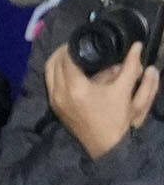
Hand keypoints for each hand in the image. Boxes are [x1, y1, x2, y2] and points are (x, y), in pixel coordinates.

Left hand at [48, 38, 157, 161]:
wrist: (106, 145)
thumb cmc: (117, 119)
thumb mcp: (126, 91)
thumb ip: (131, 67)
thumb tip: (136, 46)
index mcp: (76, 88)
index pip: (66, 58)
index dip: (72, 46)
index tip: (82, 39)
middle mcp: (59, 93)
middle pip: (52, 63)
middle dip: (63, 51)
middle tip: (76, 44)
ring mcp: (54, 101)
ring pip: (48, 73)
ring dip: (57, 61)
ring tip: (72, 54)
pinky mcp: (54, 106)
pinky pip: (49, 83)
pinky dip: (56, 72)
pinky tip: (70, 69)